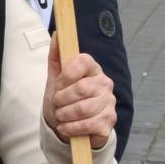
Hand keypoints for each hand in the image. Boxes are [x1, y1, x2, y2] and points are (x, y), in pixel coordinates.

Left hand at [43, 35, 113, 149]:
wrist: (69, 126)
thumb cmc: (63, 99)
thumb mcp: (55, 79)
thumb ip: (56, 58)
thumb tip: (56, 35)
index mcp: (92, 68)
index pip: (83, 61)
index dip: (67, 74)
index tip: (58, 85)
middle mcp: (104, 83)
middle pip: (81, 88)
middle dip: (62, 99)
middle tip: (56, 104)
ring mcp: (109, 102)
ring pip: (83, 108)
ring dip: (64, 115)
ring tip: (60, 116)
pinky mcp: (109, 121)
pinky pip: (88, 124)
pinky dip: (71, 128)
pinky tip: (65, 127)